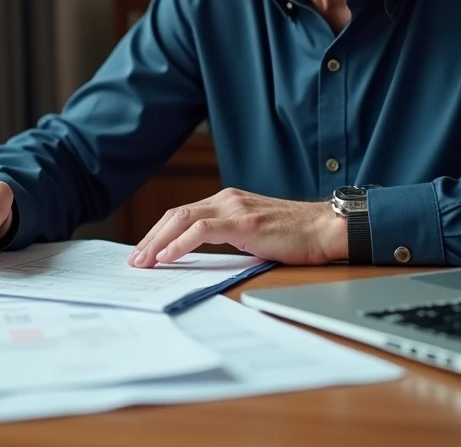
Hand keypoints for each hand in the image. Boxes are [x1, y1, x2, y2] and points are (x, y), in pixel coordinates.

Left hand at [127, 188, 346, 266]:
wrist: (326, 229)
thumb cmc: (297, 236)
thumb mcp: (254, 235)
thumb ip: (230, 238)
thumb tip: (201, 259)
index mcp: (228, 201)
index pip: (182, 214)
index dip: (159, 233)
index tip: (145, 252)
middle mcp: (227, 199)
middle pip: (175, 214)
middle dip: (150, 238)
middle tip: (134, 260)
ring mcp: (234, 208)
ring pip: (182, 218)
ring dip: (158, 242)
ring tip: (143, 261)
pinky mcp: (243, 222)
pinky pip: (202, 229)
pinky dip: (180, 243)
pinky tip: (167, 257)